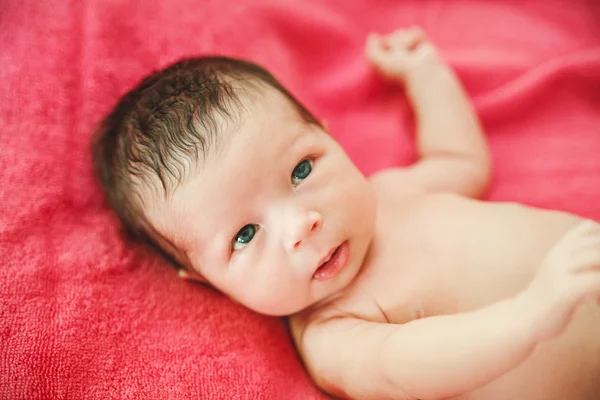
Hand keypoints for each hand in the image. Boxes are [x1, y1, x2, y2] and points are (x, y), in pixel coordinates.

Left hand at [365, 27, 442, 83]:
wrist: (422, 72)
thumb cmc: (400, 71)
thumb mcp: (378, 62)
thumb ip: (371, 49)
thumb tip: (372, 35)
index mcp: (387, 59)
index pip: (381, 42)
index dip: (385, 48)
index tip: (390, 59)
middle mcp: (397, 53)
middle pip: (392, 36)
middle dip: (395, 44)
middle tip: (401, 58)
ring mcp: (409, 47)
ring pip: (401, 33)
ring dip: (404, 43)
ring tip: (410, 55)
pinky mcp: (421, 42)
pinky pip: (415, 31)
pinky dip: (415, 39)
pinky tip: (418, 50)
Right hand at [520, 220, 599, 341]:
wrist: (521, 318)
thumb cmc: (547, 297)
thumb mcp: (557, 269)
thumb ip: (572, 252)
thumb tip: (590, 229)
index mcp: (558, 249)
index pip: (588, 227)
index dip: (599, 237)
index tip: (597, 262)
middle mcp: (558, 256)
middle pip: (596, 243)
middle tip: (598, 279)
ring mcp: (560, 272)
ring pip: (598, 258)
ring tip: (599, 293)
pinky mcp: (564, 290)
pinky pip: (596, 281)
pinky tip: (598, 302)